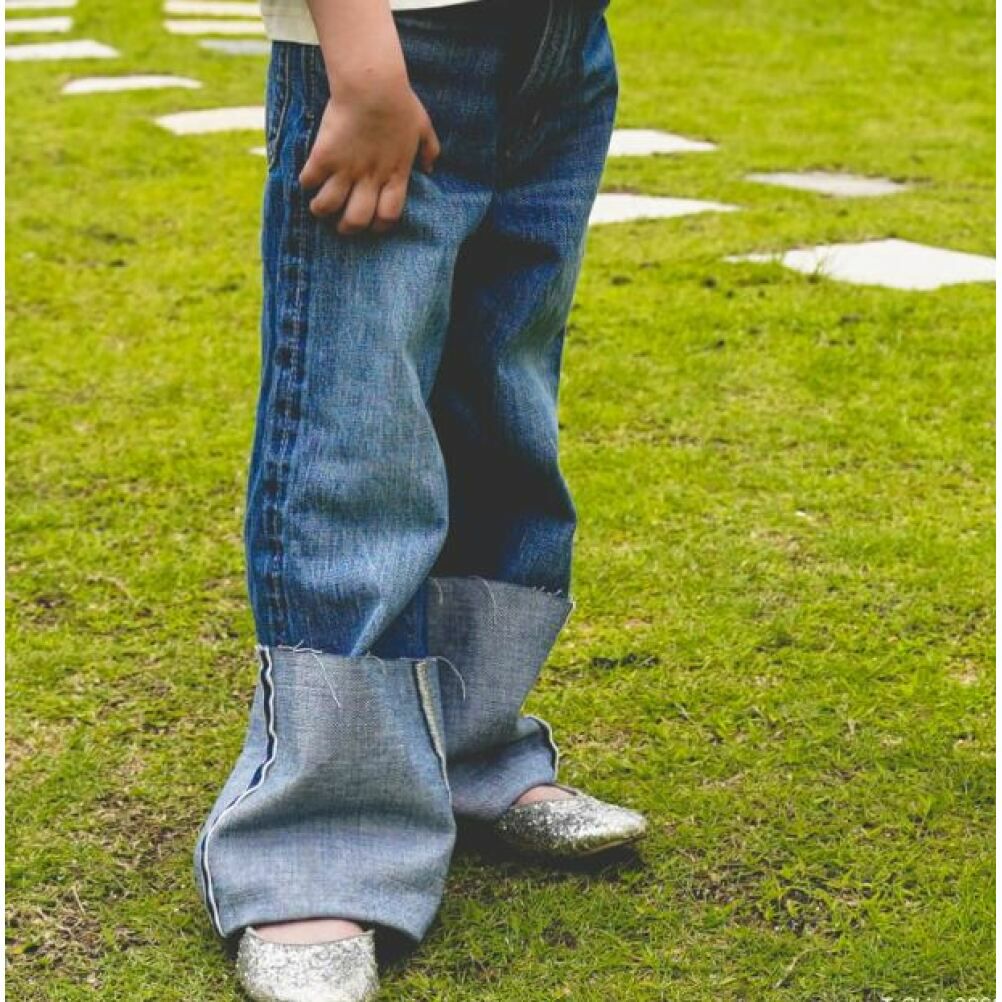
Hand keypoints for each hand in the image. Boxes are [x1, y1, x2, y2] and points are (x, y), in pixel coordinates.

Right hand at [298, 78, 440, 234]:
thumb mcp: (423, 127)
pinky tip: (308, 178)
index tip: (371, 222)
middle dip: (347, 227)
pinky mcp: (324, 156)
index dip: (379, 225)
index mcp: (395, 175)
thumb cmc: (400, 103)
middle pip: (356, 220)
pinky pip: (309, 180)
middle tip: (341, 224)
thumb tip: (430, 168)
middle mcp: (370, 178)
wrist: (372, 85)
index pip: (388, 216)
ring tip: (319, 206)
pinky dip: (306, 183)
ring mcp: (346, 169)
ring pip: (328, 206)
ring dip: (322, 209)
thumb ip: (430, 150)